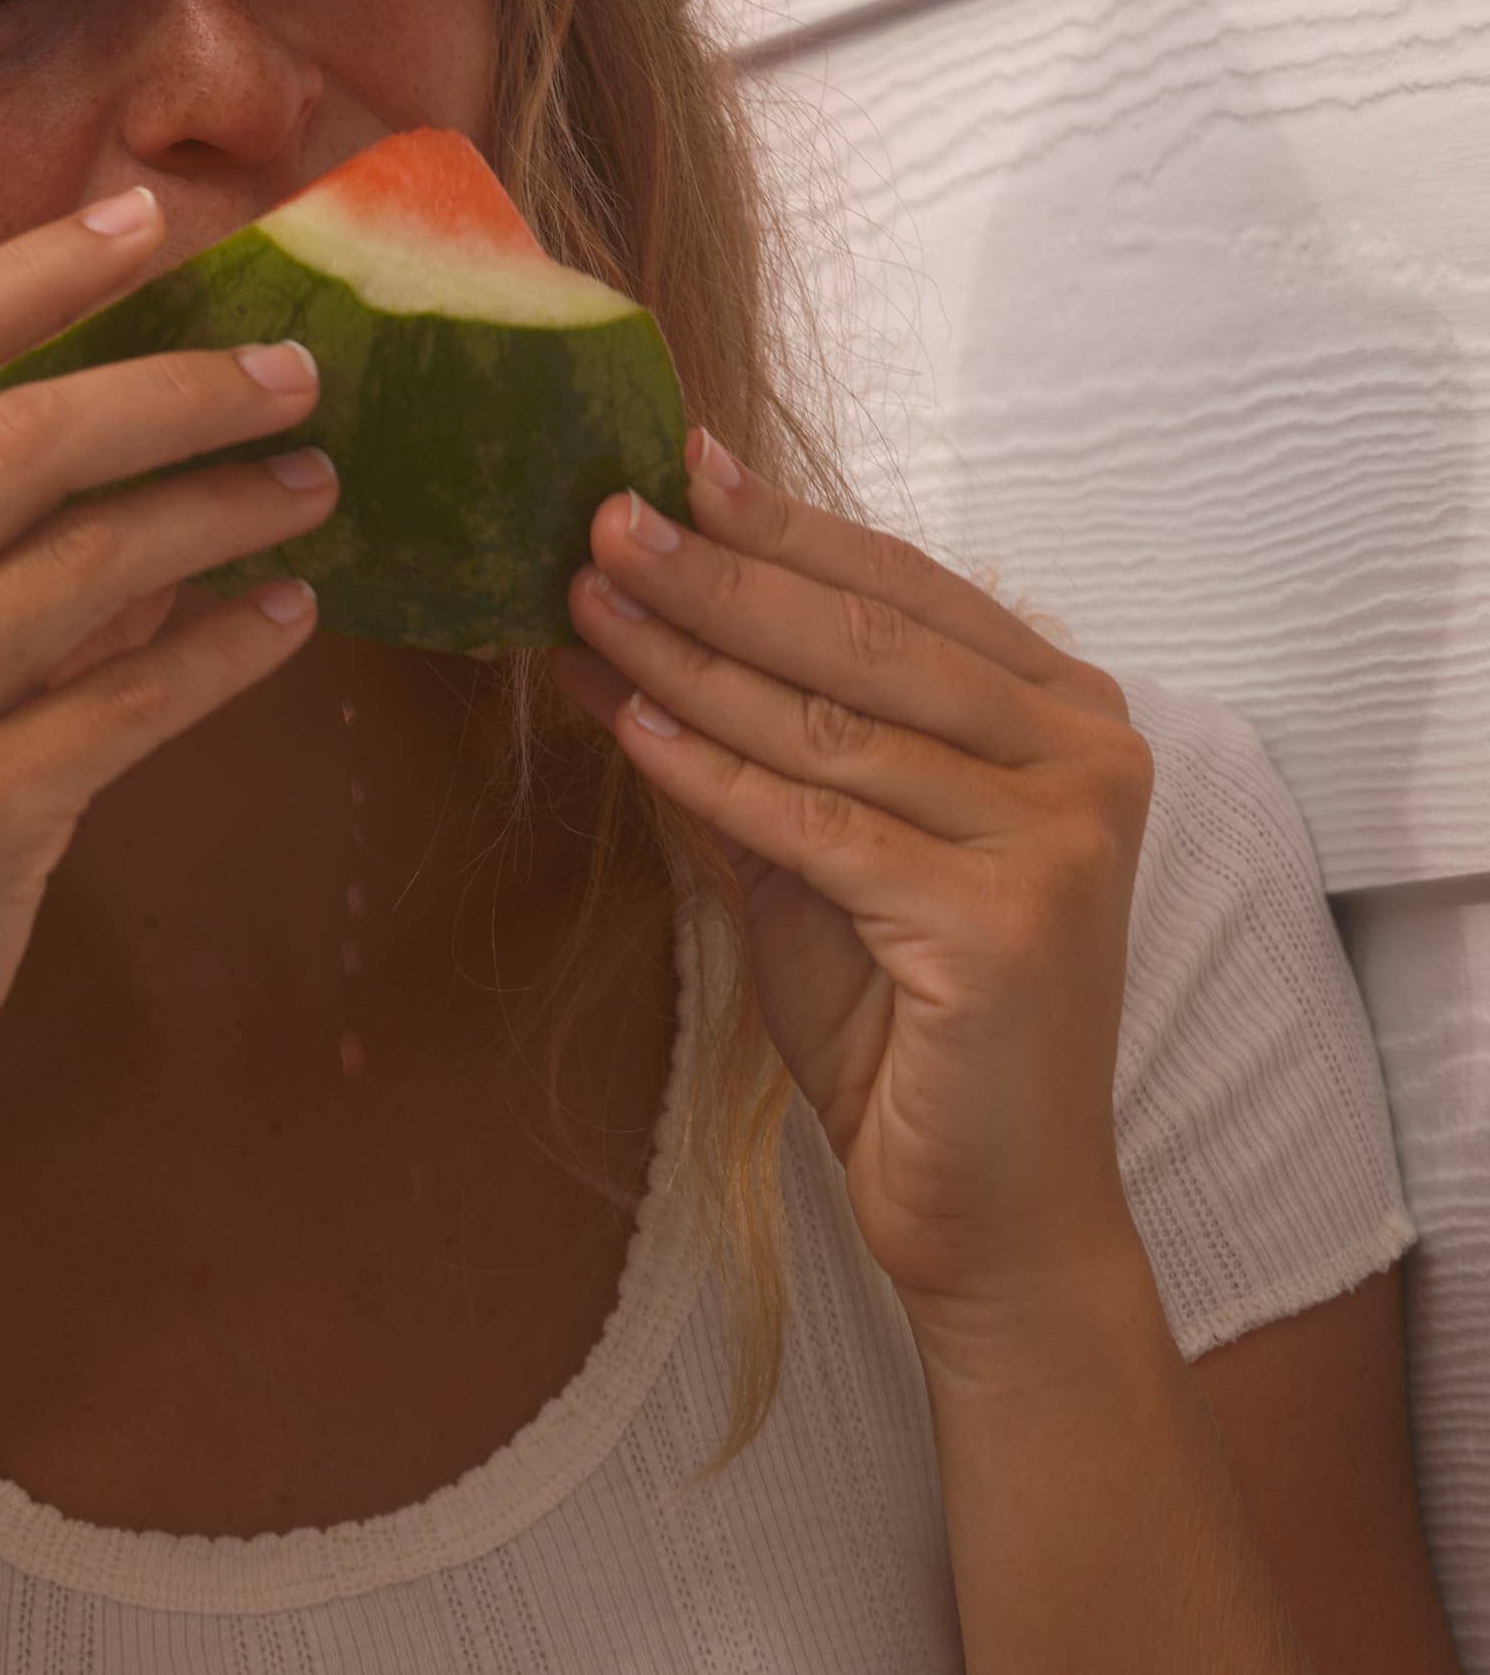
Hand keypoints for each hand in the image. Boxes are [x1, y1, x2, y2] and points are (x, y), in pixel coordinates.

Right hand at [0, 185, 341, 1220]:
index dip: (32, 270)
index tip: (146, 214)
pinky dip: (228, 650)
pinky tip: (294, 619)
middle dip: (178, 381)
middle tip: (297, 368)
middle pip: (21, 432)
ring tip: (320, 487)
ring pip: (91, 559)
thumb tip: (147, 519)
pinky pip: (131, 704)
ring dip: (226, 507)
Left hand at [549, 431, 1155, 1344]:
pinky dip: (711, 772)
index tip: (674, 462)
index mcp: (1068, 716)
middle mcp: (1089, 759)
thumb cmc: (907, 1026)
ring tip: (584, 604)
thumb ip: (745, 738)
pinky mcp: (1004, 925)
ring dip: (690, 657)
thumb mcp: (818, 855)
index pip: (906, 588)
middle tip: (603, 516)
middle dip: (720, 573)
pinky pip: (818, 825)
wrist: (988, 1212)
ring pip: (831, 724)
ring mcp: (1061, 840)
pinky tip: (628, 720)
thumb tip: (612, 621)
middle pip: (867, 639)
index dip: (785, 525)